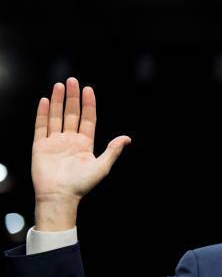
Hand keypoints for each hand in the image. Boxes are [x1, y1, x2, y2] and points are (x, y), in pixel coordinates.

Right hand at [32, 77, 130, 229]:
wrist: (60, 196)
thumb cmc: (82, 184)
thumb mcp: (102, 166)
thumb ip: (113, 150)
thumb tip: (127, 138)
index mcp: (85, 143)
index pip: (87, 119)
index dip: (88, 104)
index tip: (88, 89)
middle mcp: (69, 140)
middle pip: (71, 113)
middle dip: (72, 97)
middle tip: (72, 80)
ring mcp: (54, 142)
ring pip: (56, 116)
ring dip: (57, 101)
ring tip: (59, 85)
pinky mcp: (40, 146)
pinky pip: (41, 126)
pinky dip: (42, 113)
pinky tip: (44, 100)